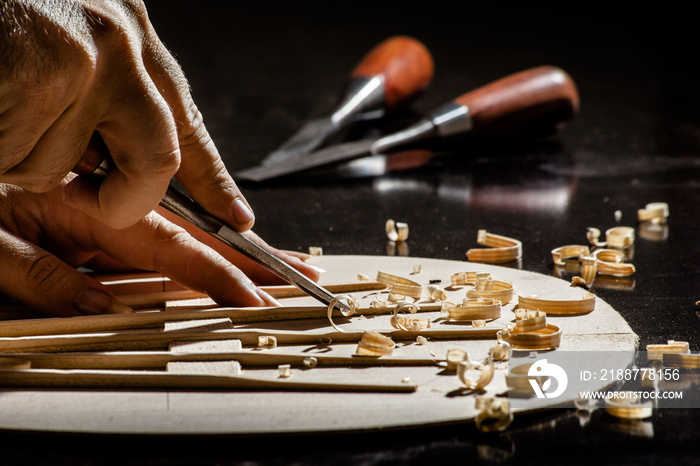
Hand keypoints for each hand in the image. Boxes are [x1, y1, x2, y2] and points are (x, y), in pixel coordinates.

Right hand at [0, 0, 252, 230]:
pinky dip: (2, 148)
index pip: (188, 118)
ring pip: (68, 167)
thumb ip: (113, 97)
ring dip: (26, 158)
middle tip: (93, 201)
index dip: (214, 178)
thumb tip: (135, 166)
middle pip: (158, 160)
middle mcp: (121, 39)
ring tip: (5, 103)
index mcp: (130, 32)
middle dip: (124, 198)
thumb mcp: (72, 41)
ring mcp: (85, 55)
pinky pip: (25, 156)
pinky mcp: (41, 73)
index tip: (238, 217)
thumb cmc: (7, 19)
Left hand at [0, 179, 320, 316]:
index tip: (253, 295)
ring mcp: (105, 203)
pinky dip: (200, 239)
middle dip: (249, 254)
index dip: (216, 273)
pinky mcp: (96, 208)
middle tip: (297, 270)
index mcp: (80, 204)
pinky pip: (161, 227)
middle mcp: (104, 199)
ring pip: (185, 227)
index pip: (168, 245)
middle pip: (196, 231)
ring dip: (234, 247)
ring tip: (274, 261)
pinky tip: (223, 248)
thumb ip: (38, 273)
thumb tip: (102, 303)